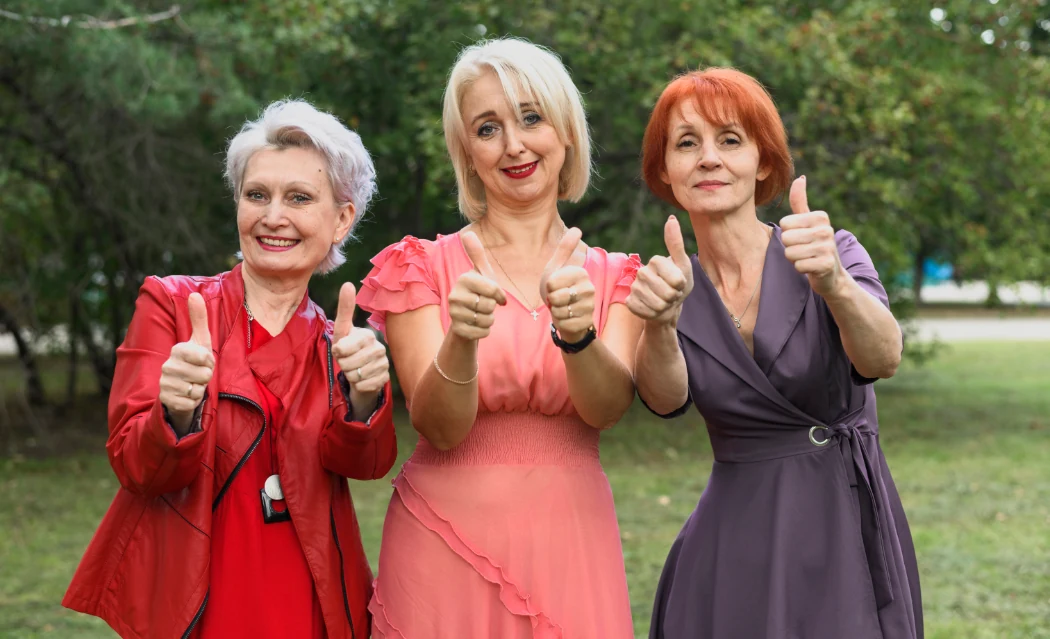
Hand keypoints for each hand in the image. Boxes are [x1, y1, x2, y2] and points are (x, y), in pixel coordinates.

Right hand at [159, 292, 213, 433]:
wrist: (180, 391)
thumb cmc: (194, 364)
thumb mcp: (200, 341)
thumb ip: (199, 319)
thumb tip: (194, 294)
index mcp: (177, 350)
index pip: (204, 356)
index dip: (209, 361)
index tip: (205, 362)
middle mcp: (168, 366)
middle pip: (205, 374)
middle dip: (207, 377)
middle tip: (199, 375)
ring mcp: (165, 384)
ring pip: (198, 389)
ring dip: (200, 389)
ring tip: (193, 385)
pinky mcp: (167, 401)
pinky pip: (190, 402)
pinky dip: (193, 402)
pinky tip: (187, 397)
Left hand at [332, 283, 389, 415]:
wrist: (360, 374)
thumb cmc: (348, 350)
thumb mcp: (342, 331)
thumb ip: (345, 309)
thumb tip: (348, 283)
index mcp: (368, 335)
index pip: (343, 348)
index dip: (338, 353)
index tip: (341, 350)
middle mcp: (380, 348)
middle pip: (348, 364)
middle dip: (343, 366)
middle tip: (348, 362)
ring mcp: (384, 364)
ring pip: (356, 376)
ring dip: (351, 376)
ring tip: (355, 370)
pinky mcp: (385, 379)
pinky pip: (364, 386)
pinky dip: (359, 386)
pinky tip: (363, 379)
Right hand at [449, 232, 506, 340]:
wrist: (464, 319)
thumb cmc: (478, 293)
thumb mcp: (481, 273)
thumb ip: (477, 254)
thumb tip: (468, 233)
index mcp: (464, 279)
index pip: (493, 289)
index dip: (500, 295)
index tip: (498, 296)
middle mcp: (455, 295)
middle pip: (490, 305)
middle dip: (492, 308)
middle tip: (484, 305)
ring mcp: (454, 314)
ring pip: (487, 319)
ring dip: (489, 319)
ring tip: (480, 314)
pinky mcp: (458, 330)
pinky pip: (484, 332)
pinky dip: (485, 330)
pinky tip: (477, 325)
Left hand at [540, 227, 593, 343]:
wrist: (568, 316)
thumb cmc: (559, 290)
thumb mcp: (556, 268)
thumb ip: (564, 250)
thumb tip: (577, 229)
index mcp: (581, 273)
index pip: (551, 283)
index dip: (548, 287)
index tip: (555, 287)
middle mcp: (589, 288)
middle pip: (555, 297)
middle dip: (552, 301)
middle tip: (559, 300)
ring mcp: (589, 306)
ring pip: (559, 311)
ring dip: (556, 312)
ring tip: (563, 309)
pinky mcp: (586, 322)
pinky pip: (563, 324)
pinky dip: (561, 323)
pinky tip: (568, 319)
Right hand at [625, 215, 693, 326]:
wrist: (667, 307)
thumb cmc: (679, 285)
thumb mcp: (683, 265)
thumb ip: (676, 244)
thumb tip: (671, 218)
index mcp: (656, 261)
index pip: (676, 280)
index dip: (681, 286)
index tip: (680, 284)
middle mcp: (642, 272)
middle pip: (666, 293)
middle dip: (673, 298)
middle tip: (671, 295)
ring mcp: (634, 287)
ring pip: (656, 304)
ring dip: (665, 307)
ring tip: (664, 302)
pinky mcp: (629, 302)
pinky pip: (645, 311)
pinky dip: (653, 314)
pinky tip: (653, 309)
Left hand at [780, 176, 846, 297]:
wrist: (831, 273)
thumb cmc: (814, 244)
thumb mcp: (808, 222)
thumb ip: (800, 202)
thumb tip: (800, 178)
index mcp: (821, 216)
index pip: (784, 224)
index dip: (788, 233)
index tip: (801, 237)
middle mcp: (826, 230)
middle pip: (786, 238)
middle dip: (790, 247)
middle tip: (803, 250)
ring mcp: (828, 247)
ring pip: (790, 253)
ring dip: (795, 259)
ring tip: (807, 258)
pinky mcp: (826, 265)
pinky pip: (798, 266)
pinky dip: (801, 269)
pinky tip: (811, 268)